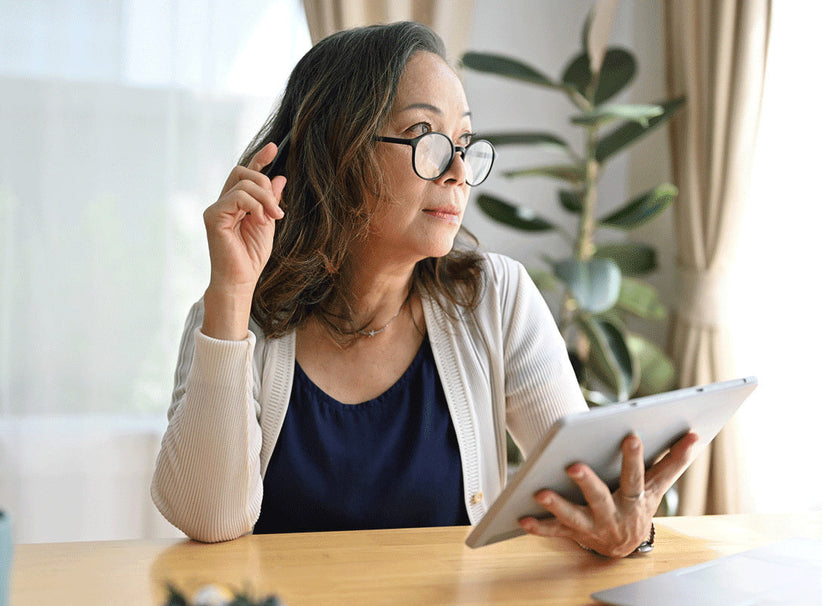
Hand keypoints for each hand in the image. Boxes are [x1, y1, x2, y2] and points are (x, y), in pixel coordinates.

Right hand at [201, 143, 285, 338]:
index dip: (258, 159)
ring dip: (265, 198)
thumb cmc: (251, 257)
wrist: (241, 279)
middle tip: (278, 209)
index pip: (244, 174)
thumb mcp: (268, 223)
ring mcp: (216, 208)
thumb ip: (271, 201)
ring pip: (243, 183)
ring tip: (273, 218)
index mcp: (235, 204)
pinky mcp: (213, 216)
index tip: (273, 148)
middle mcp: (222, 202)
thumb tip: (280, 177)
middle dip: (264, 183)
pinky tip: (261, 221)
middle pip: (242, 172)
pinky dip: (255, 206)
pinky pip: (238, 197)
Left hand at [518, 431, 698, 557]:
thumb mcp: (656, 486)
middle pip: (600, 498)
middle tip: (573, 466)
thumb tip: (694, 434)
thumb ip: (672, 461)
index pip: (636, 477)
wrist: (625, 546)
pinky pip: (556, 533)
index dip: (634, 458)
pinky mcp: (574, 535)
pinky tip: (523, 517)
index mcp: (634, 501)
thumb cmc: (638, 505)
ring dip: (557, 506)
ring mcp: (592, 527)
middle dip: (587, 483)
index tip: (630, 435)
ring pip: (574, 517)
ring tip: (540, 492)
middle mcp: (613, 516)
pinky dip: (539, 527)